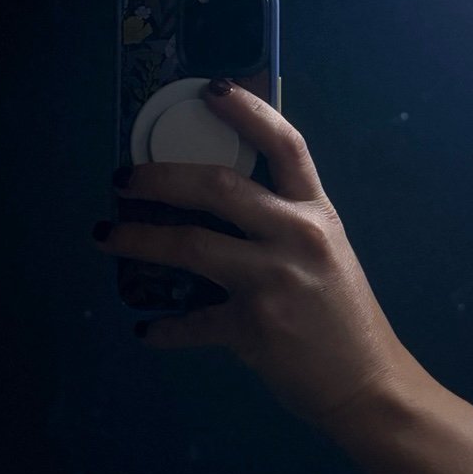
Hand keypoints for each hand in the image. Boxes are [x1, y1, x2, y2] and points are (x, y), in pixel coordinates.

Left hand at [93, 79, 409, 428]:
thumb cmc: (343, 314)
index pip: (285, 145)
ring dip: (138, 240)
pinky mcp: (254, 329)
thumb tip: (216, 196)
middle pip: (219, 187)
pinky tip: (146, 329)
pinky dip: (163, 328)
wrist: (368, 385)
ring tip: (104, 236)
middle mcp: (297, 238)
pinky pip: (191, 322)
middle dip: (160, 178)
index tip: (210, 88)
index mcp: (316, 213)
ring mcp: (274, 282)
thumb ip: (282, 221)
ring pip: (190, 246)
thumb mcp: (325, 250)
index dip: (248, 111)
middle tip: (122, 179)